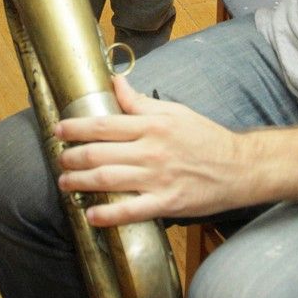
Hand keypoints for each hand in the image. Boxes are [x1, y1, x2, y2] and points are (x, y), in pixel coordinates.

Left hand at [55, 76, 244, 225]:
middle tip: (59, 159)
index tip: (58, 130)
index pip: (104, 124)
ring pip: (108, 180)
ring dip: (80, 182)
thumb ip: (140, 101)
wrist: (239, 167)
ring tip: (65, 183)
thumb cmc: (206, 138)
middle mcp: (151, 150)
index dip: (75, 128)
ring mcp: (158, 178)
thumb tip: (115, 82)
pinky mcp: (167, 203)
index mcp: (152, 125)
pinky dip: (108, 214)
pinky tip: (91, 214)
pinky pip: (131, 210)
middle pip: (99, 153)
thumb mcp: (174, 112)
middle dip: (72, 157)